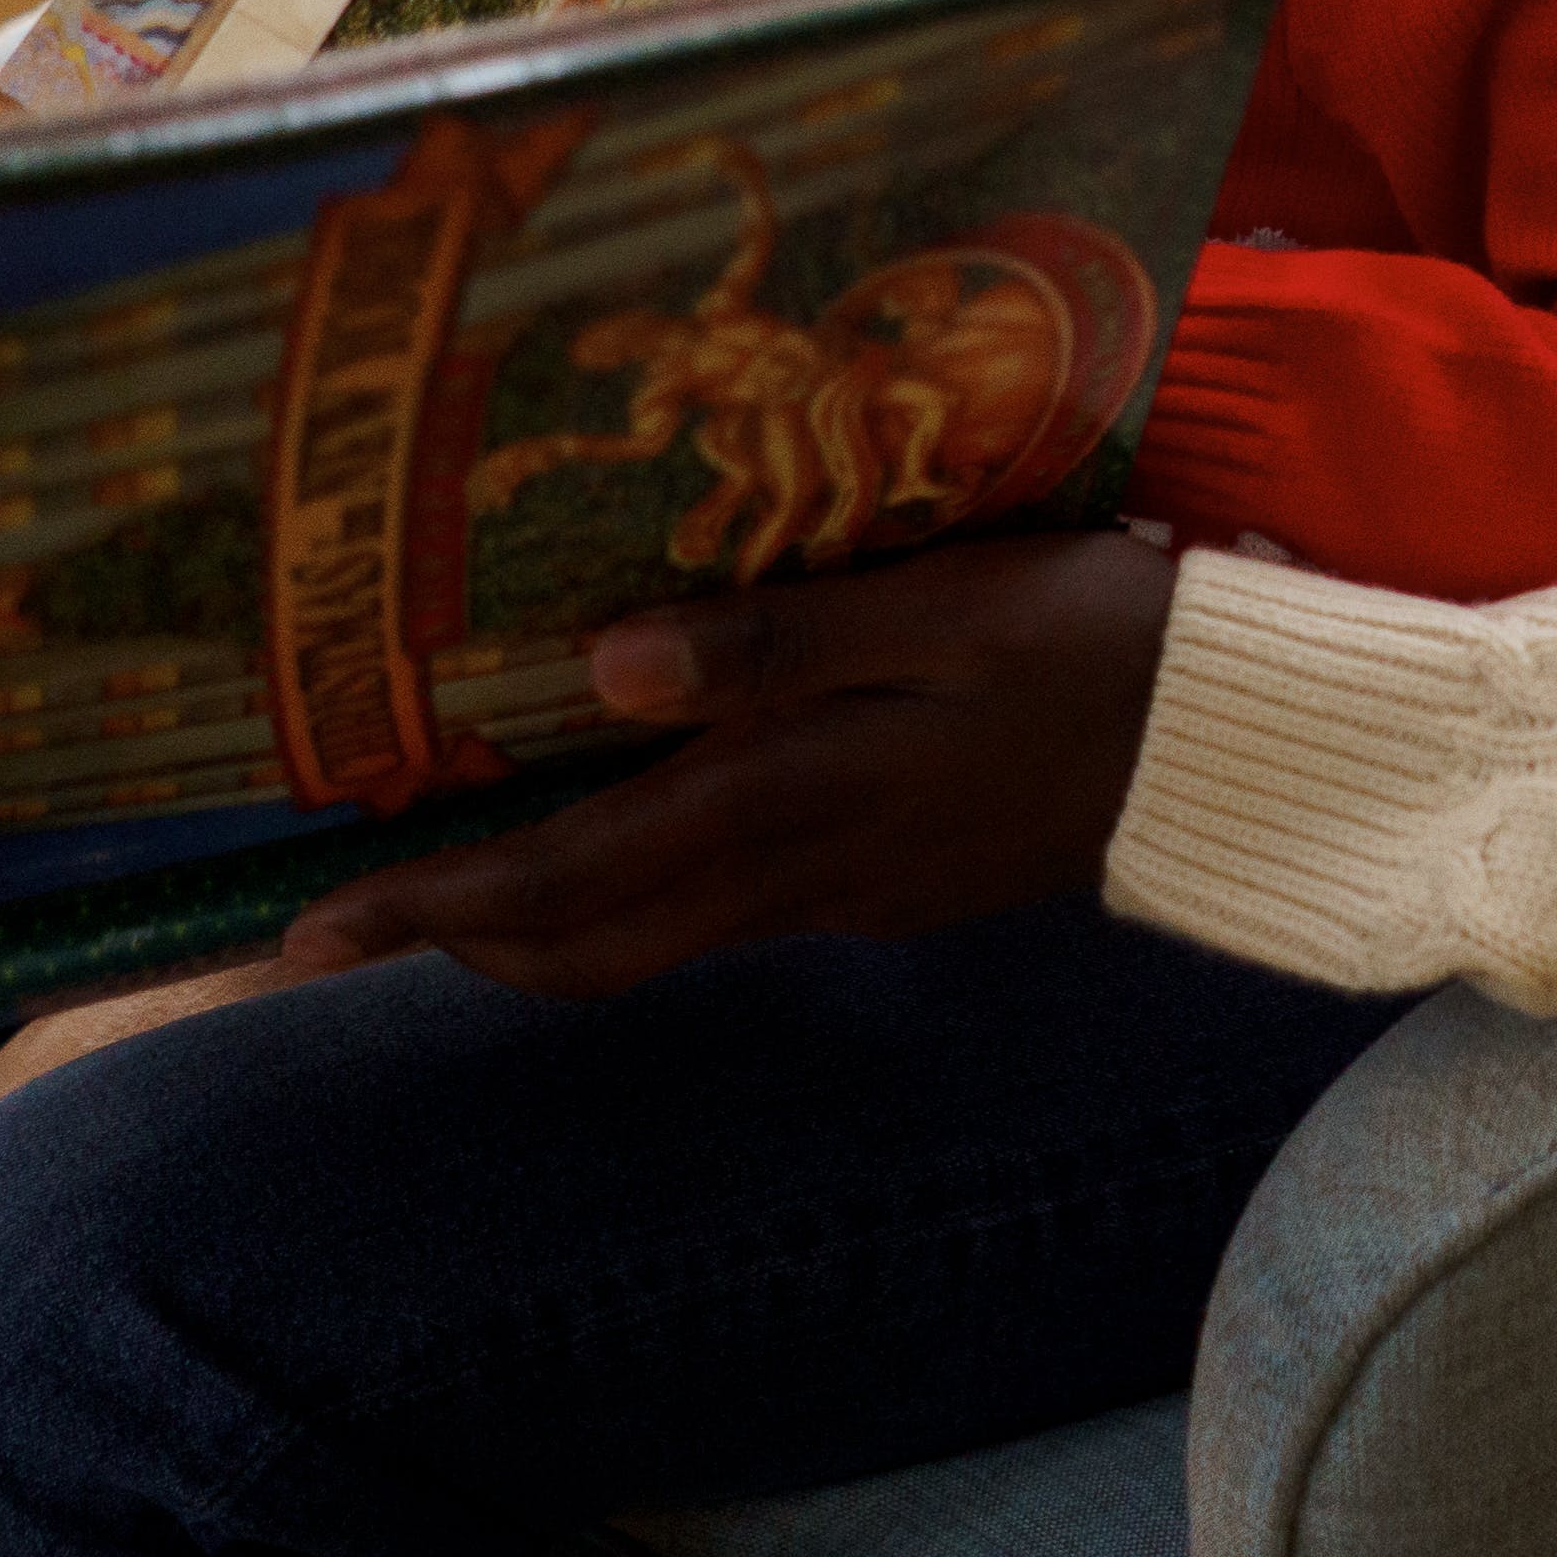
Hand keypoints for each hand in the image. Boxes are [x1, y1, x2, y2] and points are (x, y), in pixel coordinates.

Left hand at [279, 525, 1181, 999]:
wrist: (1253, 754)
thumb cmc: (1107, 647)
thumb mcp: (950, 609)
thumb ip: (778, 640)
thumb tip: (600, 667)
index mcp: (797, 801)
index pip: (572, 880)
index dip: (430, 908)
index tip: (303, 937)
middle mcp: (806, 874)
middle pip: (590, 948)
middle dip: (459, 940)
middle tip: (342, 925)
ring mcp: (857, 892)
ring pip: (655, 938)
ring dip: (541, 925)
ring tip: (454, 876)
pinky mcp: (902, 882)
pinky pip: (730, 908)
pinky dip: (641, 890)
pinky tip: (635, 824)